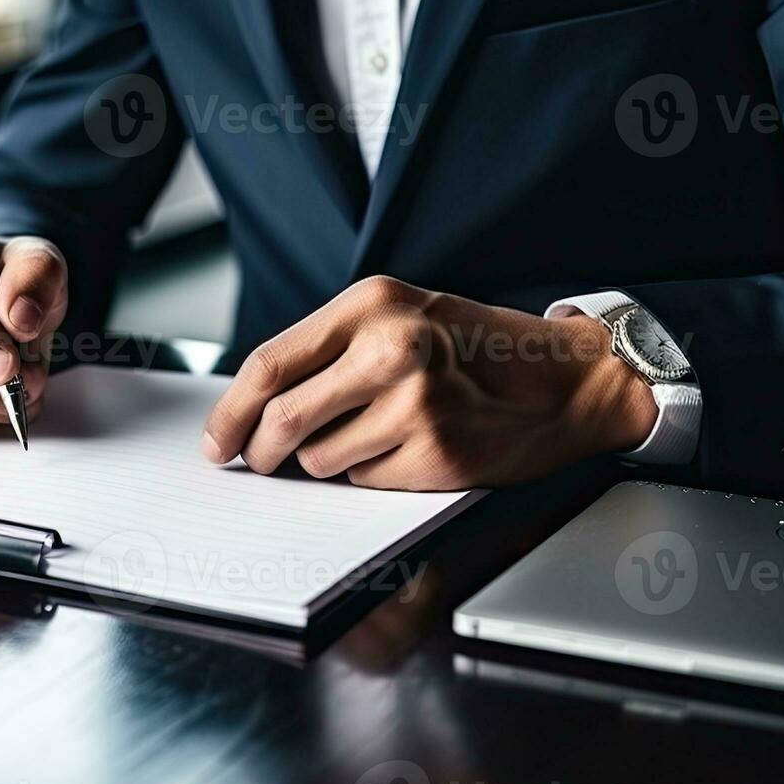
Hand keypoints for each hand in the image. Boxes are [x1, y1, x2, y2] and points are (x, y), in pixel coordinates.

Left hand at [200, 277, 657, 490]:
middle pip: (282, 419)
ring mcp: (414, 404)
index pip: (270, 365)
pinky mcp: (435, 453)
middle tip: (258, 461)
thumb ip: (330, 348)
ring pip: (319, 458)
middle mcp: (391, 348)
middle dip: (259, 452)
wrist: (567, 378)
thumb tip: (254, 407)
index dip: (231, 412)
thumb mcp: (401, 315)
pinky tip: (407, 448)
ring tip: (371, 434)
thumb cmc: (477, 346)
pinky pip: (364, 480)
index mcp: (371, 304)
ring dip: (326, 460)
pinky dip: (371, 473)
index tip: (216, 441)